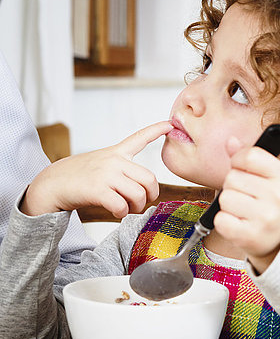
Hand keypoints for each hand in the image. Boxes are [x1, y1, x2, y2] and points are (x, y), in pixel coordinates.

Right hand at [21, 121, 172, 217]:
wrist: (51, 183)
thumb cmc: (78, 177)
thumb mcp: (100, 163)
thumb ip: (120, 170)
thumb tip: (142, 191)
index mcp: (115, 153)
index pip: (139, 137)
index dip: (156, 130)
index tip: (169, 124)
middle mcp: (114, 161)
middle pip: (149, 179)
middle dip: (150, 195)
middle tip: (141, 203)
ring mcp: (106, 174)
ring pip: (138, 195)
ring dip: (136, 208)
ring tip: (127, 209)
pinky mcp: (98, 190)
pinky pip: (122, 207)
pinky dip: (122, 214)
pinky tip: (116, 212)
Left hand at [213, 136, 279, 273]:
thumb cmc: (268, 202)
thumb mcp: (265, 176)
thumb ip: (246, 157)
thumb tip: (230, 141)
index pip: (249, 155)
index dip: (238, 161)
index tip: (241, 168)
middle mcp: (278, 196)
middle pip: (232, 177)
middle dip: (232, 185)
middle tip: (246, 196)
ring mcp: (266, 218)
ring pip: (225, 198)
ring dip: (228, 204)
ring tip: (243, 210)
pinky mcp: (250, 236)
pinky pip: (220, 219)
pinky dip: (224, 221)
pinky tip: (238, 223)